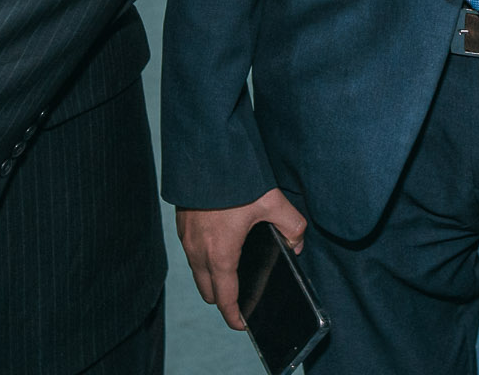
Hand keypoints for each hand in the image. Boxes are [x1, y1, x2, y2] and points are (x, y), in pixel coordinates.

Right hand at [177, 188, 308, 331]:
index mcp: (220, 255)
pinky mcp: (182, 225)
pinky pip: (192, 253)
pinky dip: (203, 259)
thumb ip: (291, 225)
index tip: (242, 324)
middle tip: (241, 298)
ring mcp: (186, 239)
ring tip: (232, 272)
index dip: (234, 316)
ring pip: (198, 272)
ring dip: (212, 278)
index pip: (225, 299)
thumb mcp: (272, 202)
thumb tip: (296, 244)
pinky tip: (221, 244)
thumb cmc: (236, 180)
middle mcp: (198, 252)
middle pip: (208, 291)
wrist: (204, 154)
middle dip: (223, 299)